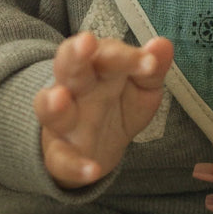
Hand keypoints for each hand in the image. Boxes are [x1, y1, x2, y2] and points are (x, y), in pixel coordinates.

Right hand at [35, 32, 172, 187]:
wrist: (94, 148)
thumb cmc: (118, 104)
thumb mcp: (142, 86)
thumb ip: (152, 67)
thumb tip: (163, 44)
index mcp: (96, 67)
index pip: (106, 53)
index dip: (126, 56)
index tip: (150, 63)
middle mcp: (74, 89)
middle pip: (68, 66)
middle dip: (75, 55)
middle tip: (86, 42)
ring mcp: (63, 122)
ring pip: (49, 109)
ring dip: (52, 103)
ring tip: (59, 99)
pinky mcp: (59, 154)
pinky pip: (60, 160)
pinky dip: (73, 165)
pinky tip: (92, 170)